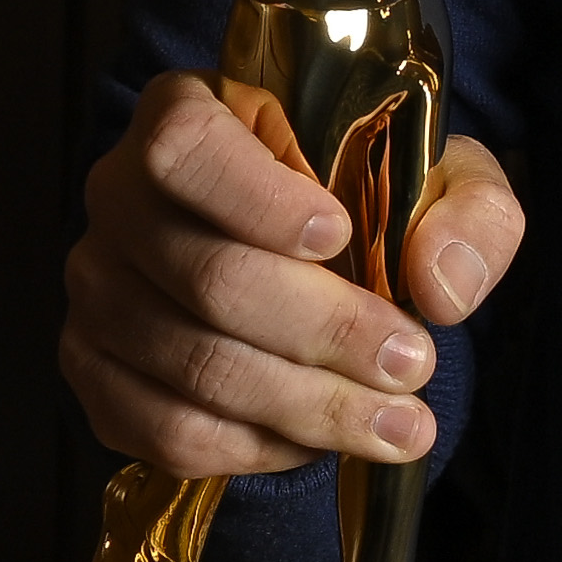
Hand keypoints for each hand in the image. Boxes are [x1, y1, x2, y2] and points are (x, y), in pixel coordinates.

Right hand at [56, 77, 531, 480]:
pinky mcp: (95, 369)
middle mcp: (119, 195)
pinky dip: (253, 449)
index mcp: (189, 113)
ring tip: (397, 426)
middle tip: (412, 365)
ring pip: (193, 366)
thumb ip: (467, 214)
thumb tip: (442, 282)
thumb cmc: (366, 203)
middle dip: (325, 333)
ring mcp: (98, 287)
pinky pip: (167, 430)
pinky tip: (317, 441)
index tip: (338, 235)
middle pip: (207, 277)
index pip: (186, 147)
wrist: (310, 262)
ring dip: (307, 408)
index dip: (256, 199)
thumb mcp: (440, 181)